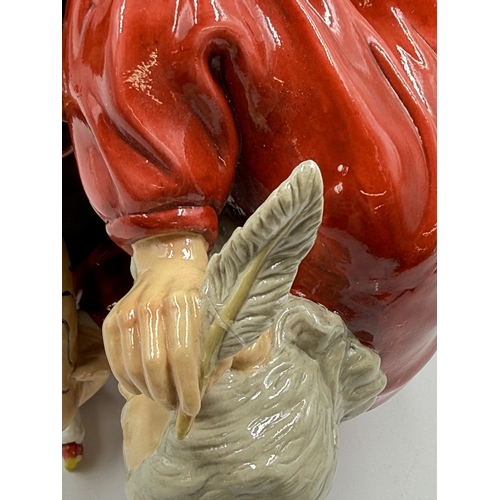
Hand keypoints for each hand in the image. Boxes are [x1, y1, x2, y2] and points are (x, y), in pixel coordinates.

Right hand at [103, 233, 208, 417]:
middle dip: (166, 394)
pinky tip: (142, 386)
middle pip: (154, 366)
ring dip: (148, 392)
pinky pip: (116, 362)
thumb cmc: (200, 293)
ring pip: (132, 368)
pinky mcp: (113, 320)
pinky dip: (128, 381)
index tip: (192, 408)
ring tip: (162, 397)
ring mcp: (129, 312)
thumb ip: (218, 346)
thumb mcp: (219, 312)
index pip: (182, 355)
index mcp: (183, 302)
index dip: (187, 388)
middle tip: (176, 405)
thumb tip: (208, 385)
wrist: (170, 264)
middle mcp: (152, 306)